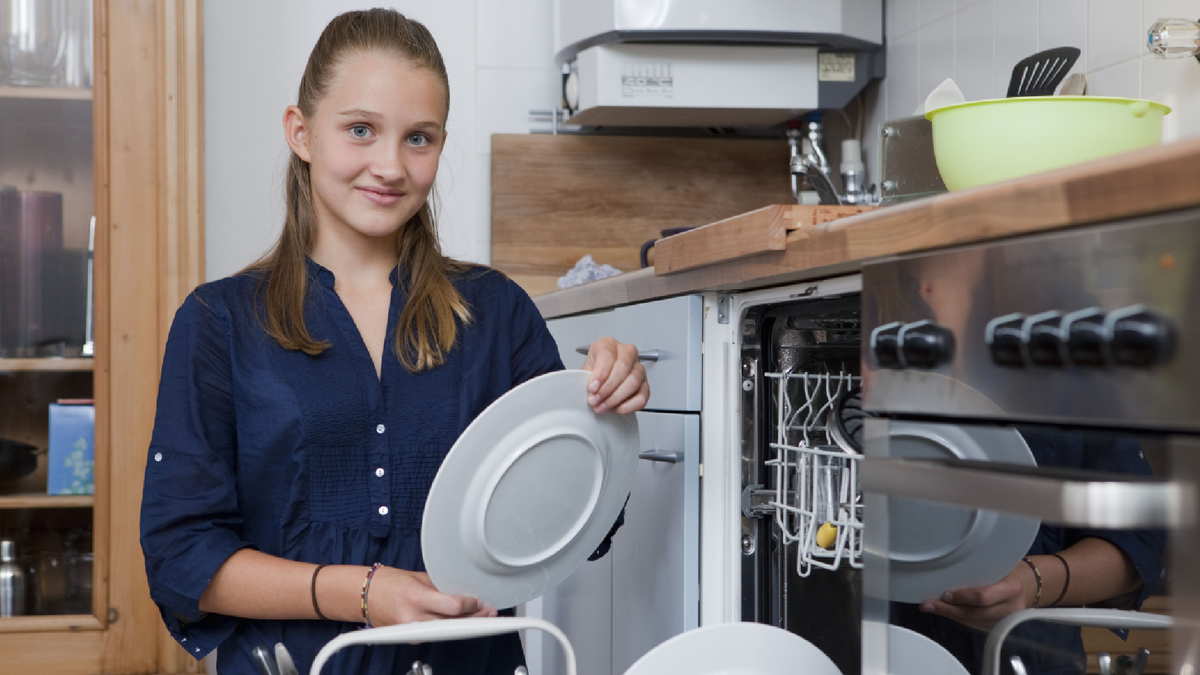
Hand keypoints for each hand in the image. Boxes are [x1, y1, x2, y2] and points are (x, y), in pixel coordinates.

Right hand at [366, 567, 496, 625]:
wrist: (365, 595)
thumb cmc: (389, 583)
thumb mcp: (419, 578)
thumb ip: (441, 587)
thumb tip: (463, 591)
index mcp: (417, 597)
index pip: (453, 606)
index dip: (471, 605)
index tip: (480, 601)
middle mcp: (415, 617)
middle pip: (453, 623)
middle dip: (475, 618)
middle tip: (489, 612)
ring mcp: (412, 631)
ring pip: (447, 632)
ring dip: (466, 625)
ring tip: (481, 617)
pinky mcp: (411, 639)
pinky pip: (435, 634)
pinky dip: (449, 628)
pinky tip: (461, 623)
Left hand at [581, 336, 649, 413]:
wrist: (600, 386)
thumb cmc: (593, 376)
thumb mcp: (584, 373)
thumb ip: (585, 379)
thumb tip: (589, 390)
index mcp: (608, 344)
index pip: (608, 355)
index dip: (600, 373)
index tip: (592, 388)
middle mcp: (626, 353)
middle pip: (623, 368)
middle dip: (607, 388)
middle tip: (595, 400)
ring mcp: (639, 369)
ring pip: (633, 382)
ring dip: (616, 398)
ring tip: (603, 406)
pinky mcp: (645, 385)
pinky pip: (642, 397)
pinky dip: (628, 406)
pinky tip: (616, 408)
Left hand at [919, 562, 1035, 631]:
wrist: (1030, 586)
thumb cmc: (1010, 571)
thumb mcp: (1001, 565)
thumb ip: (982, 570)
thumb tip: (950, 569)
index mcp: (1012, 588)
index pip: (983, 597)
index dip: (962, 597)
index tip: (945, 594)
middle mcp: (1011, 608)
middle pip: (975, 613)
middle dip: (949, 609)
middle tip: (929, 604)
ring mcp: (1006, 622)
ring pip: (973, 622)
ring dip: (950, 615)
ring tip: (931, 608)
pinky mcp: (1000, 629)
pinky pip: (976, 625)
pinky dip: (960, 618)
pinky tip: (947, 612)